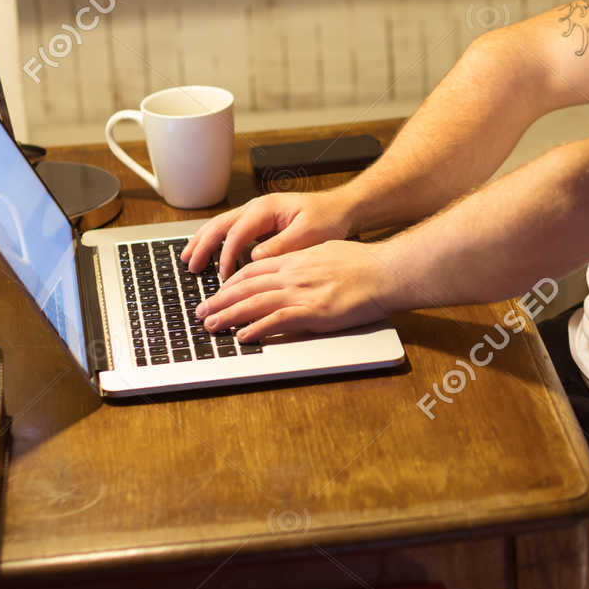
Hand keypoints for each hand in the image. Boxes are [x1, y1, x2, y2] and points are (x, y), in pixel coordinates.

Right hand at [182, 190, 355, 278]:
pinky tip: (208, 253)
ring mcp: (257, 213)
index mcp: (266, 208)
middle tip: (190, 266)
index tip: (224, 277)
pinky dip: (216, 241)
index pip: (237, 233)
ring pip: (221, 225)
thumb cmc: (328, 219)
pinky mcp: (260, 222)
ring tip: (188, 258)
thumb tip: (255, 258)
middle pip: (220, 225)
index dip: (227, 256)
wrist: (341, 209)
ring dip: (203, 241)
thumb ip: (282, 245)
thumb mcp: (309, 234)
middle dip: (203, 245)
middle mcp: (257, 207)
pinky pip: (231, 230)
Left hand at [195, 240, 398, 341]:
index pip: (253, 271)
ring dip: (228, 315)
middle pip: (245, 287)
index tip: (219, 292)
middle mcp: (293, 275)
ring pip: (253, 303)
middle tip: (201, 311)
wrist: (386, 271)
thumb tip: (294, 267)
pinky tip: (242, 337)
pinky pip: (276, 321)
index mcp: (297, 260)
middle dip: (219, 300)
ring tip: (210, 325)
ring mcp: (301, 293)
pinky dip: (256, 329)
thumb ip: (306, 262)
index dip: (231, 282)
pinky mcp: (313, 312)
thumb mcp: (328, 252)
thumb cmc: (366, 263)